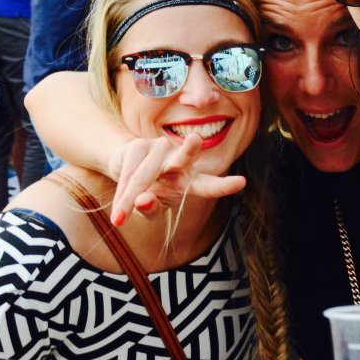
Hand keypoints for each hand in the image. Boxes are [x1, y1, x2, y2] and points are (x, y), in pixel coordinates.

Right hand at [107, 133, 245, 225]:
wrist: (125, 170)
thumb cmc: (149, 191)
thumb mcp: (152, 207)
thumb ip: (151, 208)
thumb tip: (142, 201)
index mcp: (191, 180)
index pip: (209, 184)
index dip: (224, 185)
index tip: (241, 182)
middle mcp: (179, 161)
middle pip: (184, 156)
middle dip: (188, 149)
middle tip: (195, 140)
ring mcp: (160, 150)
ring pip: (144, 176)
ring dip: (128, 199)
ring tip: (119, 220)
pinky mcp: (139, 145)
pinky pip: (128, 173)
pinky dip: (121, 193)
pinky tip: (118, 207)